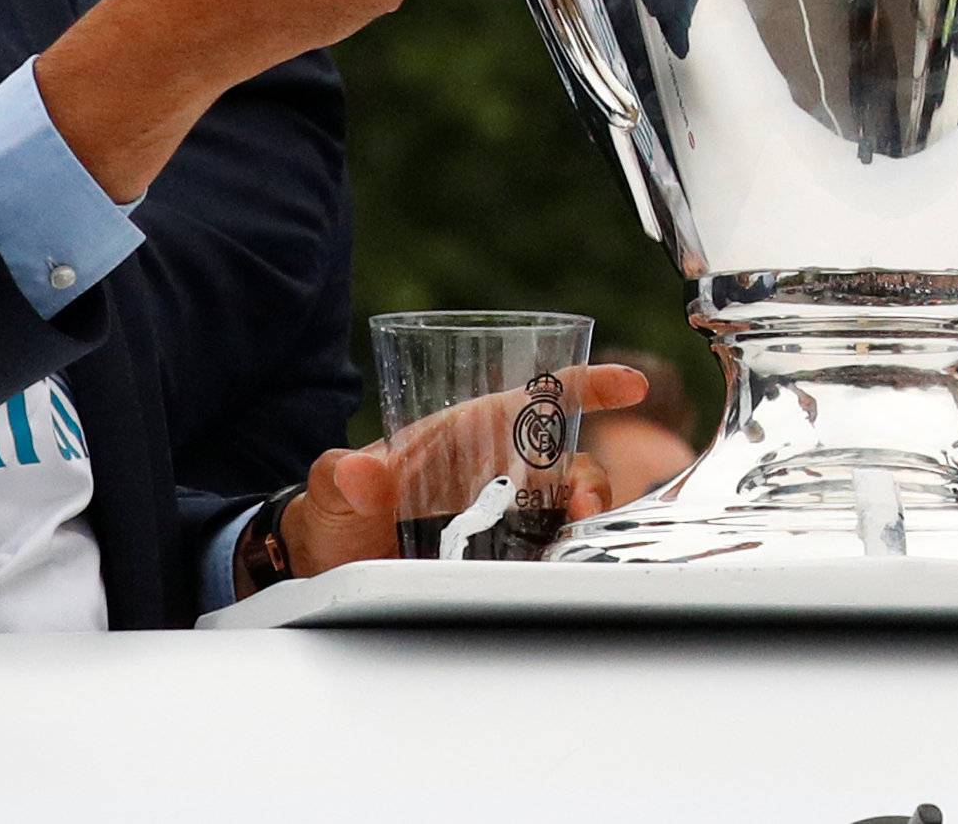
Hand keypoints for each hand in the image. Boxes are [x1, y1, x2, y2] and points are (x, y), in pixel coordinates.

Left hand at [265, 364, 650, 589]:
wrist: (329, 570)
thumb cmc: (338, 515)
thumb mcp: (332, 491)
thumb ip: (339, 478)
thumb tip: (356, 473)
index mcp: (468, 435)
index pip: (536, 400)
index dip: (585, 386)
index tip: (628, 385)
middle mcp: (498, 474)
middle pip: (567, 464)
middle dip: (588, 478)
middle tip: (581, 502)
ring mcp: (507, 522)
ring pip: (567, 513)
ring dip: (582, 520)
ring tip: (572, 534)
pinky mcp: (505, 565)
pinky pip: (552, 559)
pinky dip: (567, 562)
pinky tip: (562, 572)